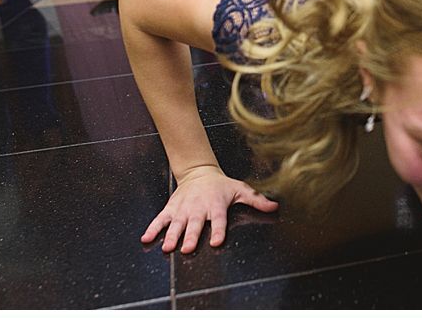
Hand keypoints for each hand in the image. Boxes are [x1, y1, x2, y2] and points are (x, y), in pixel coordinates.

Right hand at [140, 165, 278, 252]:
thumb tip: (275, 206)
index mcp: (216, 205)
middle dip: (191, 236)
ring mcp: (183, 209)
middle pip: (195, 225)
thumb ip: (256, 200)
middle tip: (188, 248)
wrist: (198, 172)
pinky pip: (160, 220)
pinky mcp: (171, 209)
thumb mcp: (240, 189)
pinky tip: (146, 238)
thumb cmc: (221, 185)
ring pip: (177, 224)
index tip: (217, 240)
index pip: (219, 220)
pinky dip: (153, 228)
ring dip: (171, 235)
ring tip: (167, 247)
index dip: (218, 230)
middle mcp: (198, 208)